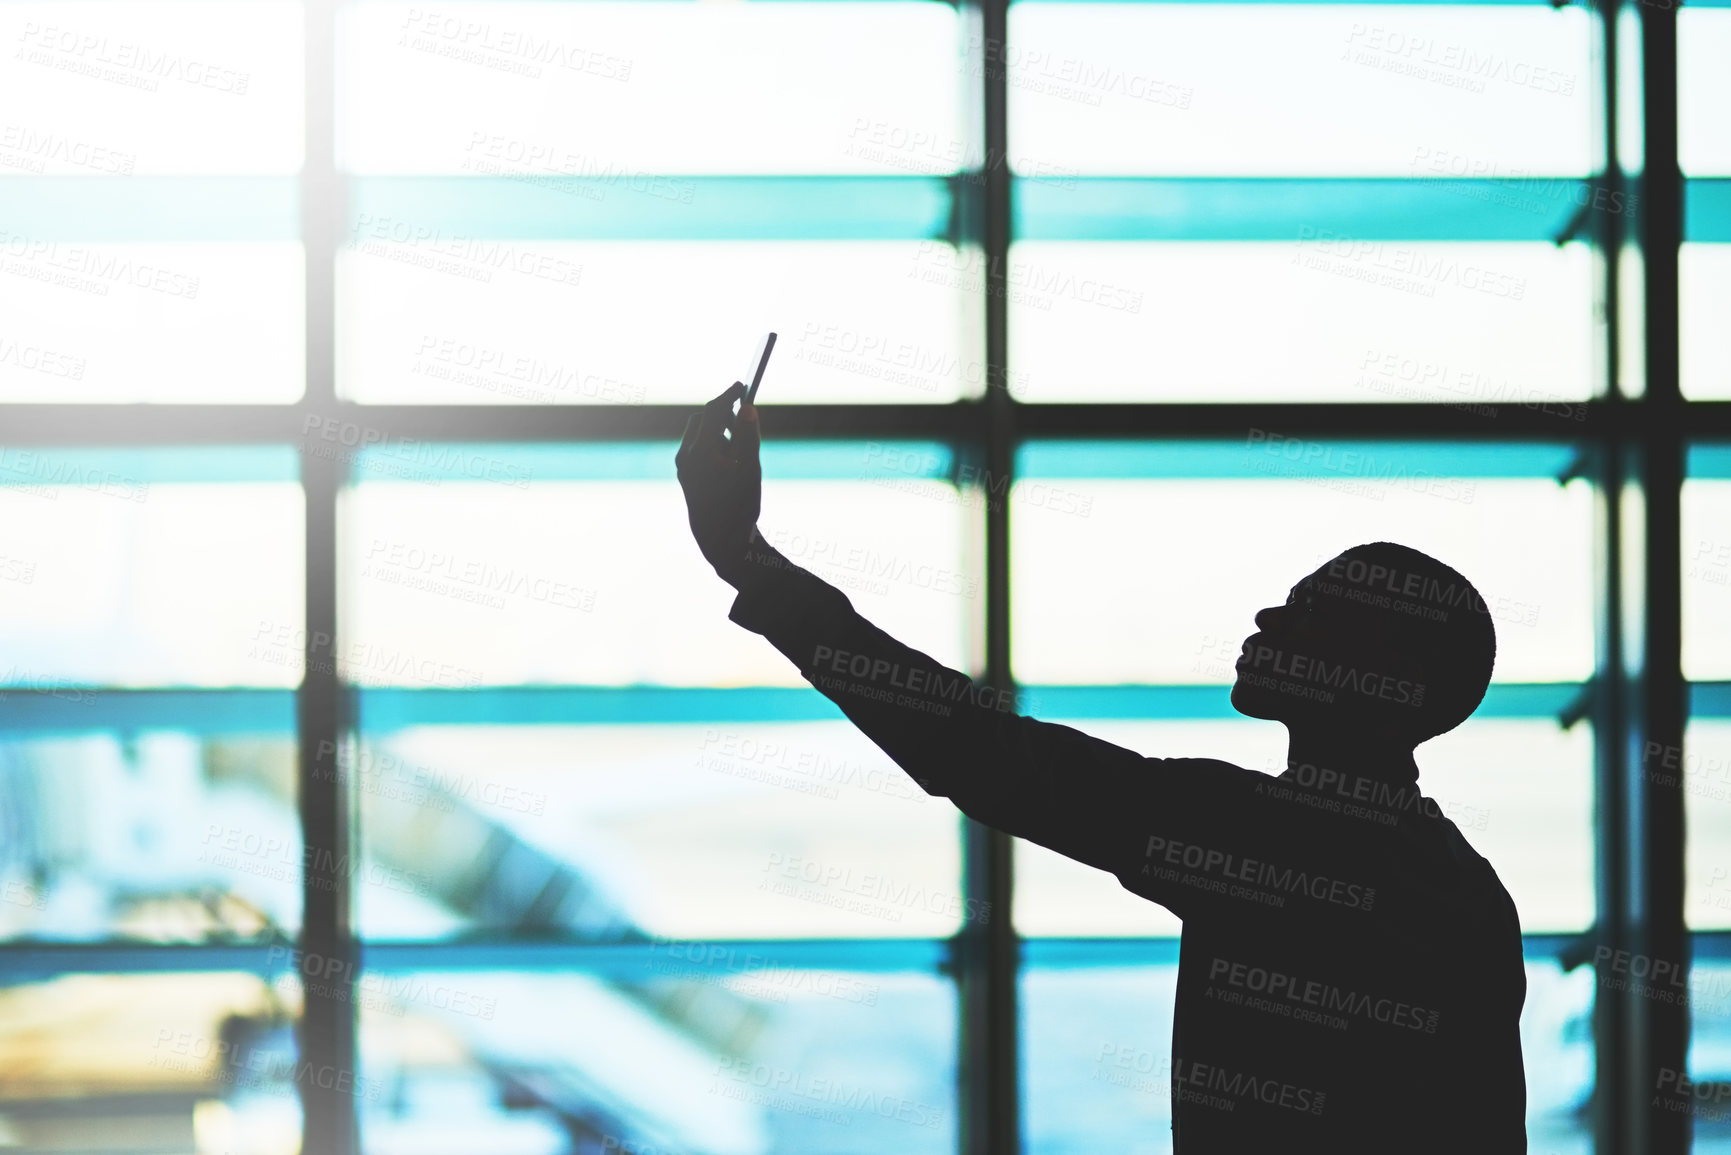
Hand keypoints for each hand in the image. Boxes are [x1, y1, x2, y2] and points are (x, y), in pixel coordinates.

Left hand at [676, 382, 762, 586]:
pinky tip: (728, 460)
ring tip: (739, 449)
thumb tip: (747, 407)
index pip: (713, 411)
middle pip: (702, 419)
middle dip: (722, 413)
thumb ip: (748, 435)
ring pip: (699, 434)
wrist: (721, 540)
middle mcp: (686, 456)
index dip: (729, 395)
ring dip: (718, 430)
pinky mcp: (684, 475)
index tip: (743, 385)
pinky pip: (696, 448)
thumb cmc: (739, 505)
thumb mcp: (750, 468)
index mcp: (701, 452)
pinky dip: (712, 444)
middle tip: (743, 416)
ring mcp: (683, 466)